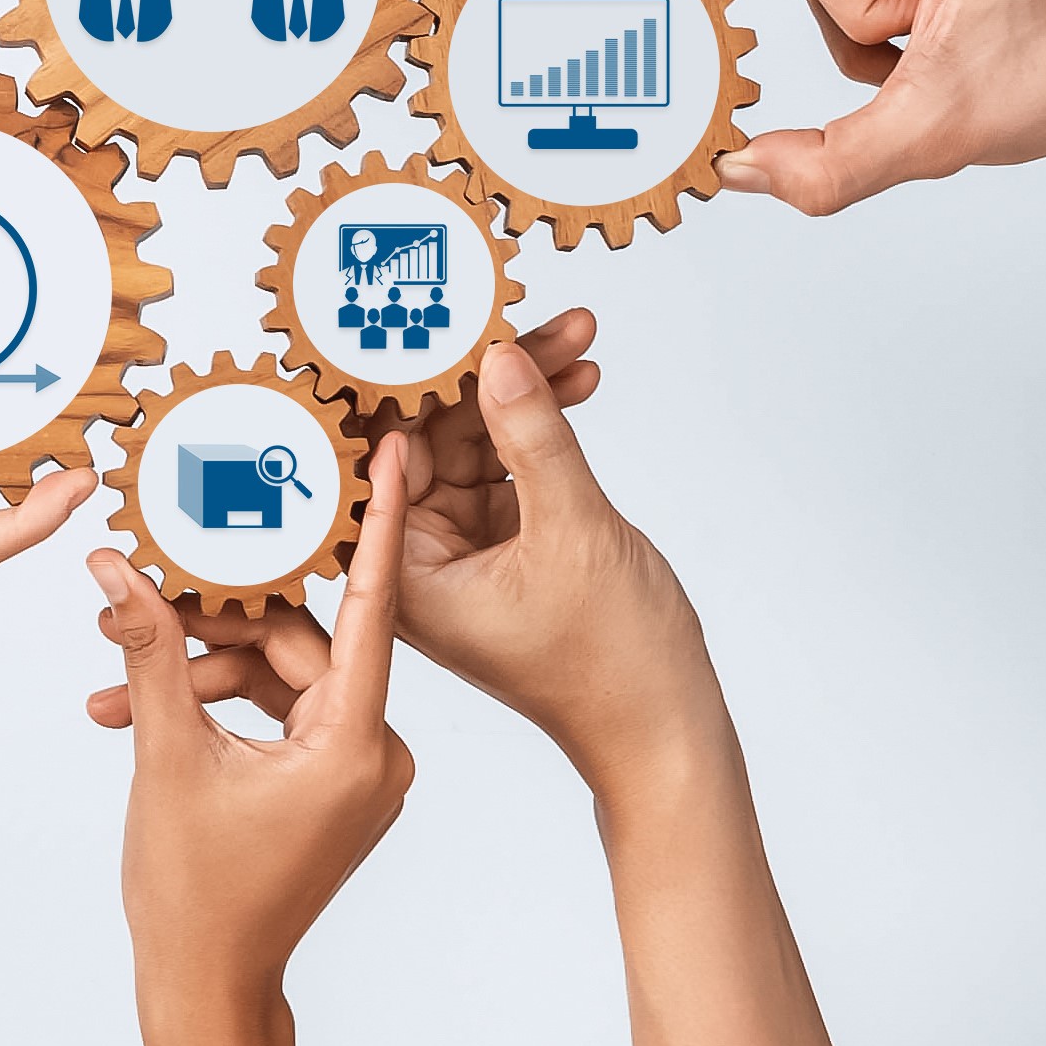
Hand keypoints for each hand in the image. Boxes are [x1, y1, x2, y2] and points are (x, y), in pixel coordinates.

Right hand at [85, 474, 414, 1045]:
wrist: (207, 985)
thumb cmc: (196, 892)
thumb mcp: (167, 752)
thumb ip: (150, 649)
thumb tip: (115, 568)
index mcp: (357, 746)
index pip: (370, 609)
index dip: (373, 524)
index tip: (390, 453)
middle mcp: (376, 753)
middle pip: (298, 642)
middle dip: (216, 619)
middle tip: (147, 579)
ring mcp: (356, 769)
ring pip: (280, 674)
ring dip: (204, 665)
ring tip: (120, 655)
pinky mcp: (332, 780)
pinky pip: (279, 709)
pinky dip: (221, 700)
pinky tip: (144, 695)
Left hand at [399, 333, 884, 1045]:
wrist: (667, 734)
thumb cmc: (612, 668)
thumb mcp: (573, 530)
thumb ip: (532, 433)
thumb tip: (497, 353)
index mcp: (400, 574)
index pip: (379, 453)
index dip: (406, 376)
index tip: (431, 311)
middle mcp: (412, 564)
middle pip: (424, 438)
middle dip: (475, 373)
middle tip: (520, 312)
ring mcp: (456, 556)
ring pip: (471, 445)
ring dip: (518, 390)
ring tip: (574, 333)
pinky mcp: (499, 551)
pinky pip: (504, 469)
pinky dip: (537, 428)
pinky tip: (577, 379)